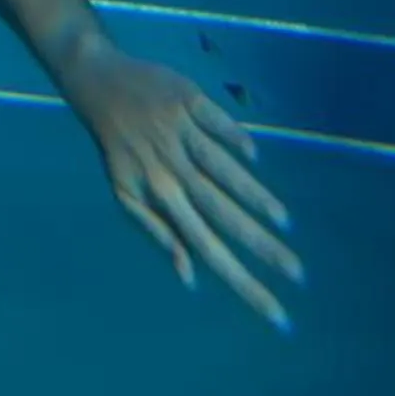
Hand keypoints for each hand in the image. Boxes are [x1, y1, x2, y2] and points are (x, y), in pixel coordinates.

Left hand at [67, 42, 302, 331]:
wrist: (95, 82)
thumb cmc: (118, 148)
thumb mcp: (126, 194)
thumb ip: (158, 233)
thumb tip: (190, 277)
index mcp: (159, 196)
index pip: (208, 249)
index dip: (242, 280)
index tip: (277, 313)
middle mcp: (171, 167)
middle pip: (223, 214)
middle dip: (262, 246)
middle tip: (298, 273)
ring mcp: (179, 131)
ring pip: (223, 168)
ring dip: (254, 195)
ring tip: (283, 221)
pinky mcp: (185, 97)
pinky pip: (215, 120)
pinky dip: (234, 135)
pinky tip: (252, 154)